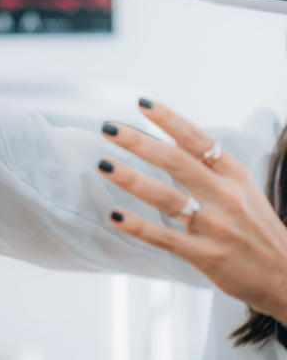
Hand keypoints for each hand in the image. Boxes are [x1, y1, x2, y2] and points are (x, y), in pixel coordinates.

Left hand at [98, 100, 286, 322]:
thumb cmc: (255, 224)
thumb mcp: (241, 186)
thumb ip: (208, 162)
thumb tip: (172, 132)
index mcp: (233, 175)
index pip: (198, 139)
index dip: (169, 120)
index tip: (141, 103)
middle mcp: (225, 196)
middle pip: (176, 162)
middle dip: (139, 142)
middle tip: (108, 127)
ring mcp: (215, 227)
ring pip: (167, 198)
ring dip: (131, 180)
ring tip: (103, 165)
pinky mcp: (206, 256)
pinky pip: (166, 238)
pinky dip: (139, 227)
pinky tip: (115, 216)